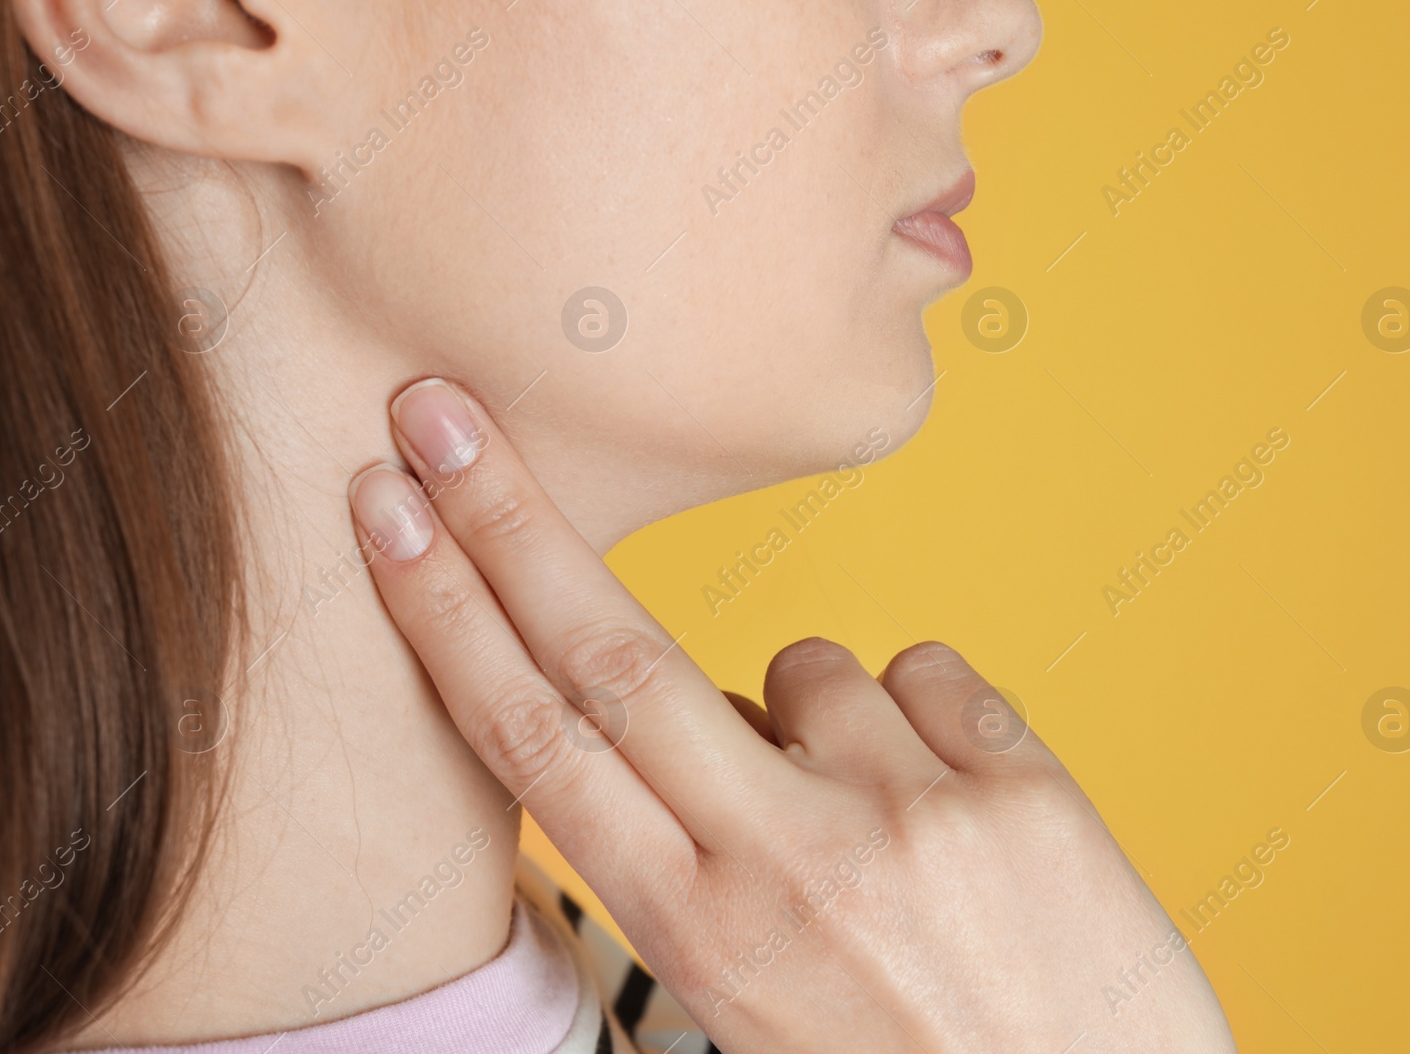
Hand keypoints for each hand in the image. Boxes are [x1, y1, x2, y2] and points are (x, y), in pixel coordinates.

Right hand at [347, 378, 1236, 1052]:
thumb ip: (706, 863)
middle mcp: (789, 861)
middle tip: (439, 414)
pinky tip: (955, 806)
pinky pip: (928, 673)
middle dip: (509, 521)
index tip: (390, 519)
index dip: (448, 617)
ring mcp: (909, 814)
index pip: (538, 744)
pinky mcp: (1019, 788)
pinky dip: (919, 718)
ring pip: (806, 662)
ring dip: (812, 712)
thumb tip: (706, 724)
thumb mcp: (756, 1002)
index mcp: (701, 933)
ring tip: (871, 822)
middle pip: (613, 653)